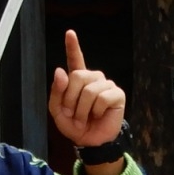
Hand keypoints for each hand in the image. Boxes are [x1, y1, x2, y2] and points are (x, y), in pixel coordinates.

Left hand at [50, 31, 125, 149]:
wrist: (91, 142)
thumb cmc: (75, 125)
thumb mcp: (58, 111)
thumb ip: (56, 91)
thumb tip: (60, 71)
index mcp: (78, 80)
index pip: (75, 60)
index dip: (73, 46)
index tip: (70, 33)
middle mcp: (93, 79)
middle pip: (77, 76)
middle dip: (70, 99)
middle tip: (72, 114)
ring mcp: (106, 85)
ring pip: (89, 90)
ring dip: (82, 109)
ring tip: (84, 118)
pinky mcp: (117, 94)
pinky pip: (102, 98)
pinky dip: (96, 111)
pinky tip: (98, 115)